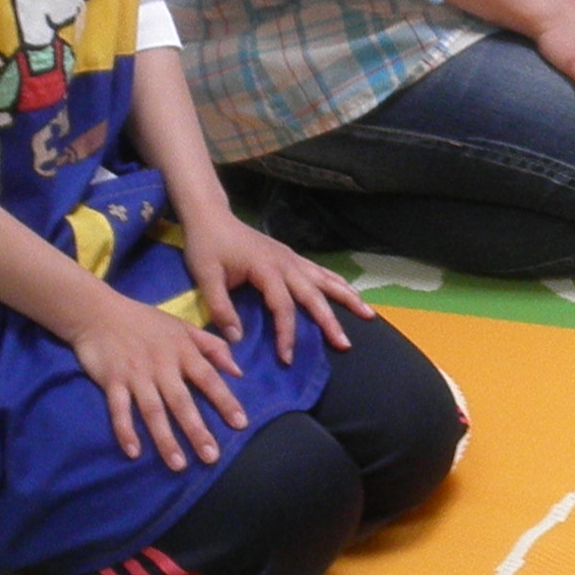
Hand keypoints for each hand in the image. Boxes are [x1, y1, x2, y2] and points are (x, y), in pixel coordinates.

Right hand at [69, 290, 246, 466]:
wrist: (97, 312)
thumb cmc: (144, 321)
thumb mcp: (182, 326)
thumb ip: (212, 346)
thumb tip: (238, 371)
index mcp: (182, 351)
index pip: (209, 378)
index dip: (225, 401)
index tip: (241, 424)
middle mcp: (161, 365)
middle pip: (182, 402)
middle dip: (197, 430)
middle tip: (211, 457)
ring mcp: (135, 374)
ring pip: (153, 410)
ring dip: (165, 438)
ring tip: (178, 464)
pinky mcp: (112, 381)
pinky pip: (119, 410)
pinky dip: (125, 430)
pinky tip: (134, 452)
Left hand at [184, 214, 370, 358]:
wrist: (211, 216)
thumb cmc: (207, 246)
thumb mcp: (205, 276)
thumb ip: (221, 307)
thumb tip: (237, 338)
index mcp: (266, 268)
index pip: (282, 306)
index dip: (286, 333)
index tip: (287, 358)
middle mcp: (286, 263)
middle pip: (314, 294)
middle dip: (330, 320)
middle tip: (345, 344)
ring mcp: (292, 258)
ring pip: (326, 280)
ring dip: (348, 297)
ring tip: (369, 315)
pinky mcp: (292, 257)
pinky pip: (321, 272)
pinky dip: (339, 283)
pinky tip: (352, 294)